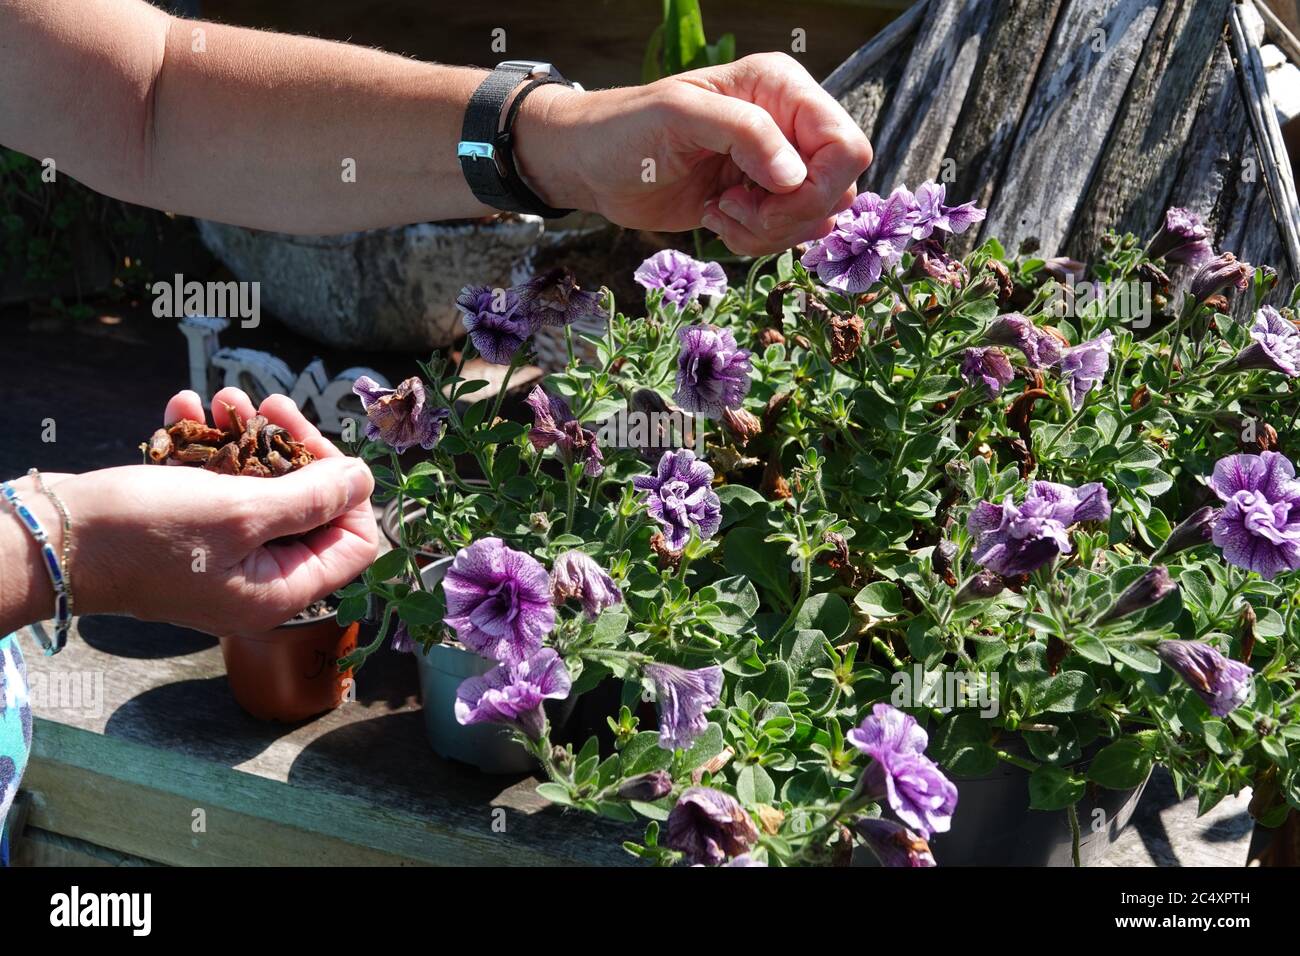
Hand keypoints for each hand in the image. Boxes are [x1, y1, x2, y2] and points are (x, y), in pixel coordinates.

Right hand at [45, 388, 378, 636]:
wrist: (46, 539)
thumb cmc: (143, 533)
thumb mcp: (239, 512)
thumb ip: (310, 499)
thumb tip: (364, 481)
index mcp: (279, 590)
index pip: (353, 545)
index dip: (350, 496)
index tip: (324, 453)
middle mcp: (254, 578)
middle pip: (308, 508)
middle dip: (293, 449)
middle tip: (272, 404)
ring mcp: (218, 554)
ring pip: (258, 487)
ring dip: (247, 436)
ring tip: (226, 397)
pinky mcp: (185, 529)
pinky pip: (214, 483)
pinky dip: (207, 444)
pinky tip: (188, 406)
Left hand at [517, 52, 872, 255]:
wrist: (593, 166)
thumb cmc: (626, 129)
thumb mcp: (681, 115)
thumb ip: (744, 133)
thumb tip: (796, 176)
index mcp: (781, 89)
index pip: (846, 145)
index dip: (818, 183)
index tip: (766, 193)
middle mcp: (789, 125)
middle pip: (838, 189)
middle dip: (790, 214)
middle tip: (735, 208)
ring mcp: (776, 166)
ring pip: (815, 218)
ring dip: (769, 231)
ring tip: (720, 212)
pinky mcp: (760, 200)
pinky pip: (787, 234)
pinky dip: (756, 241)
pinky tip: (717, 220)